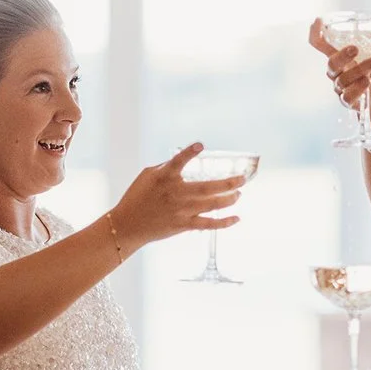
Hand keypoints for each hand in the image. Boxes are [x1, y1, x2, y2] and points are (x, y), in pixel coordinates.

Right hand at [109, 143, 246, 251]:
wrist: (128, 224)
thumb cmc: (137, 197)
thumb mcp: (147, 175)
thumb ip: (167, 167)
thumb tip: (184, 159)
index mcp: (164, 177)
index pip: (177, 161)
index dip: (189, 152)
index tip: (200, 145)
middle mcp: (175, 193)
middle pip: (208, 187)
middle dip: (229, 183)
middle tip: (243, 179)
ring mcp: (181, 210)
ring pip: (212, 205)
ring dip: (229, 199)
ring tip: (239, 194)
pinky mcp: (183, 224)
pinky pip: (208, 224)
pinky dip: (224, 222)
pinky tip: (236, 218)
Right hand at [309, 18, 370, 110]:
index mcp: (340, 57)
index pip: (321, 45)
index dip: (316, 34)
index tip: (318, 22)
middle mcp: (336, 72)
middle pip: (331, 63)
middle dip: (342, 55)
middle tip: (355, 49)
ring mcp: (340, 88)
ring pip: (342, 79)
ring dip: (359, 69)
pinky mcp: (347, 101)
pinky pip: (347, 96)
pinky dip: (358, 88)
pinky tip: (368, 81)